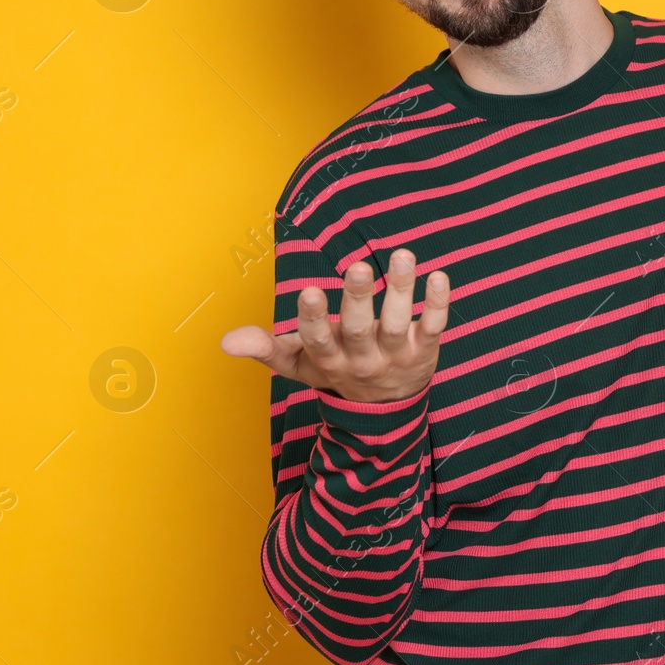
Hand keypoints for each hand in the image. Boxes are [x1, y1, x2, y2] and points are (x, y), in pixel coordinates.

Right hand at [221, 248, 450, 402]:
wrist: (384, 410)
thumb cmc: (335, 371)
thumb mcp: (299, 365)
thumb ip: (265, 349)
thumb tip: (226, 341)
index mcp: (329, 360)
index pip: (318, 342)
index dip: (314, 319)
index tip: (309, 291)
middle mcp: (363, 360)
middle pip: (360, 330)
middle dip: (358, 299)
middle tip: (359, 268)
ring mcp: (396, 356)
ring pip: (398, 323)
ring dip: (401, 289)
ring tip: (402, 255)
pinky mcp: (425, 350)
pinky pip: (433, 327)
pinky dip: (438, 303)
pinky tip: (439, 276)